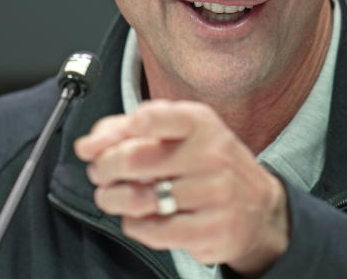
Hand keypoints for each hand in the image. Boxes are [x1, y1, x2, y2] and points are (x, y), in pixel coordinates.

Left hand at [73, 100, 289, 274]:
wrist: (258, 208)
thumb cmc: (206, 165)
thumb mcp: (178, 134)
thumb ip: (128, 131)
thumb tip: (87, 146)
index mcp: (199, 122)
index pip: (151, 117)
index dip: (116, 131)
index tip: (104, 143)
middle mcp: (211, 153)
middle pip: (133, 159)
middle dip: (104, 168)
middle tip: (100, 173)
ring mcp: (215, 193)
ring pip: (139, 198)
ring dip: (113, 199)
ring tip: (113, 197)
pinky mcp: (211, 229)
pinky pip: (152, 230)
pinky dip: (134, 225)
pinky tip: (140, 217)